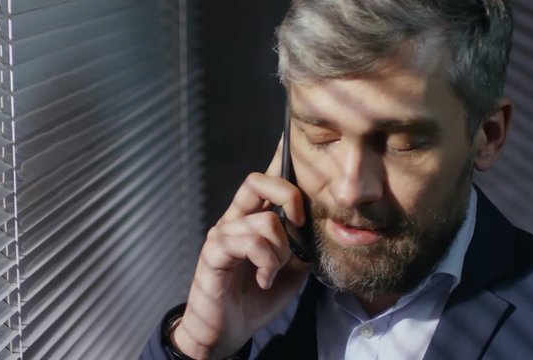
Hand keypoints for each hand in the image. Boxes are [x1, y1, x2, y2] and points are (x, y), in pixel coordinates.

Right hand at [172, 140, 310, 358]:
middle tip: (299, 223)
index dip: (281, 165)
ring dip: (280, 252)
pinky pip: (250, 243)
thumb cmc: (256, 298)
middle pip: (258, 181)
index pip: (265, 181)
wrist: (228, 331)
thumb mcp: (291, 270)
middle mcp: (234, 219)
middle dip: (288, 196)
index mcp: (251, 218)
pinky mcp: (213, 252)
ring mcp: (222, 233)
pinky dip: (266, 262)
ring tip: (273, 272)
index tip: (297, 165)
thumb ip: (301, 246)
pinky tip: (264, 279)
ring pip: (264, 222)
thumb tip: (319, 229)